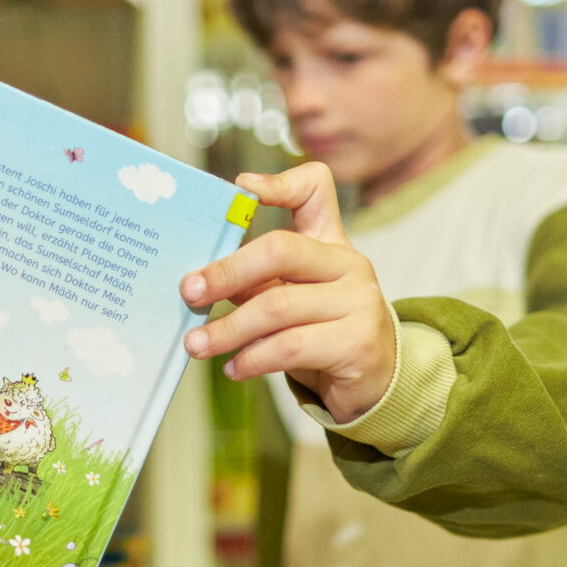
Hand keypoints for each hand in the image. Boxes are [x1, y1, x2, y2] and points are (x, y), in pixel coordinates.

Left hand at [181, 163, 394, 424]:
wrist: (376, 383)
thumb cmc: (324, 334)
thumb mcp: (292, 297)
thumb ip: (257, 281)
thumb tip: (200, 282)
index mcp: (331, 244)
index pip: (316, 190)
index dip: (280, 183)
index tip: (242, 187)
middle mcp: (350, 264)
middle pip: (280, 250)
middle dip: (227, 271)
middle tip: (189, 292)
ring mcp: (359, 302)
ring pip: (278, 307)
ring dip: (229, 329)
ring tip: (197, 345)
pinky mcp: (357, 343)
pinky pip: (290, 347)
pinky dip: (253, 359)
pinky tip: (235, 367)